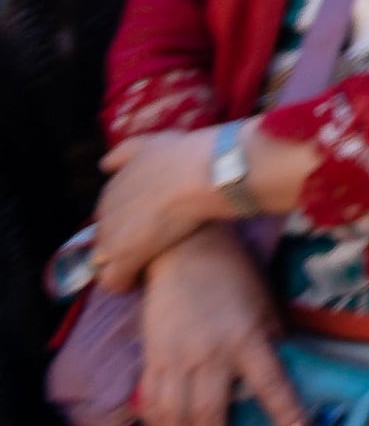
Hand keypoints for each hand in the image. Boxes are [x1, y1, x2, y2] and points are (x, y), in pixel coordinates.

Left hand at [92, 125, 227, 281]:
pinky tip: (144, 279)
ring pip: (104, 262)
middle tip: (154, 245)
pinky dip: (126, 282)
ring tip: (148, 265)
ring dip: (122, 266)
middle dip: (124, 244)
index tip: (151, 225)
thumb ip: (127, 153)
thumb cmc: (190, 154)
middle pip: (105, 238)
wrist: (209, 170)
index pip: (109, 214)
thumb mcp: (154, 143)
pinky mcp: (125, 255)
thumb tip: (103, 165)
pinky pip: (115, 281)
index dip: (130, 222)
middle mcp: (105, 210)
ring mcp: (112, 233)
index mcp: (112, 187)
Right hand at [135, 224, 293, 425]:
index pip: (271, 383)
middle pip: (210, 414)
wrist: (185, 253)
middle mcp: (210, 353)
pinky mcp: (151, 359)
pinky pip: (152, 404)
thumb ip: (272, 343)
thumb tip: (285, 377)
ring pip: (175, 417)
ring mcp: (176, 359)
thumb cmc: (235, 278)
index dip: (285, 412)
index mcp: (248, 338)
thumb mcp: (265, 307)